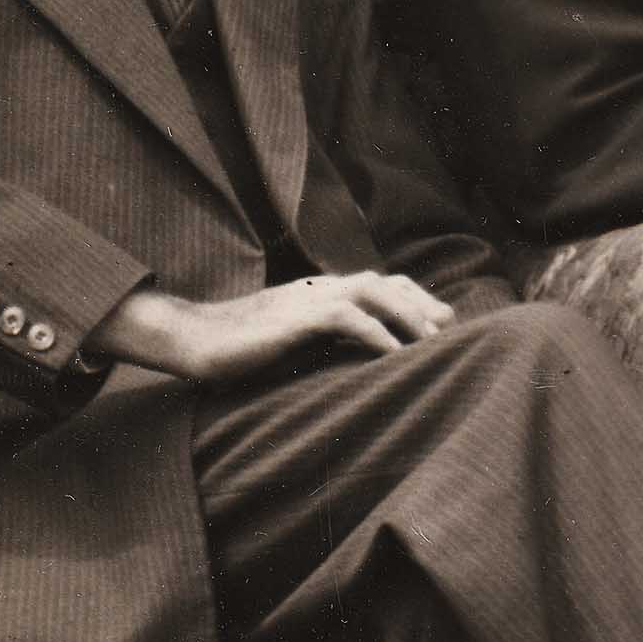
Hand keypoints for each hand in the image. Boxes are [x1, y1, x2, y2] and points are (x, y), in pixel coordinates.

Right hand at [90, 271, 458, 385]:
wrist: (192, 338)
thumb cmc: (242, 347)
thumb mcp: (295, 341)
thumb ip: (327, 340)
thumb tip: (362, 357)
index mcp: (323, 292)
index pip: (383, 285)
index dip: (416, 300)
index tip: (442, 326)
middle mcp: (322, 288)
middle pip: (389, 284)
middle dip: (423, 305)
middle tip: (450, 332)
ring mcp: (309, 299)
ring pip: (375, 294)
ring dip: (409, 317)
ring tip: (433, 344)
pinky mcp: (295, 318)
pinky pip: (346, 319)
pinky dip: (375, 333)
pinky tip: (393, 354)